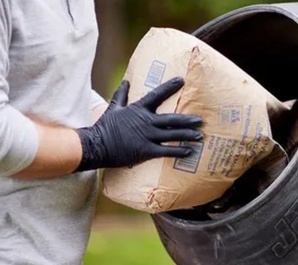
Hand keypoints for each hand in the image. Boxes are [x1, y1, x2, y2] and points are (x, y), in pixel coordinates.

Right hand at [75, 77, 203, 171]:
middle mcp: (146, 122)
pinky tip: (188, 151)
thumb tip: (126, 81)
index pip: (157, 95)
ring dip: (187, 135)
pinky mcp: (146, 150)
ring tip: (200, 136)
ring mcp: (147, 136)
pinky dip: (178, 151)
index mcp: (138, 109)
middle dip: (188, 120)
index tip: (181, 80)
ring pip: (172, 135)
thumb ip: (121, 95)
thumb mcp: (113, 108)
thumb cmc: (104, 127)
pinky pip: (166, 151)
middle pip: (172, 119)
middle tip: (201, 120)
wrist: (97, 145)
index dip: (169, 87)